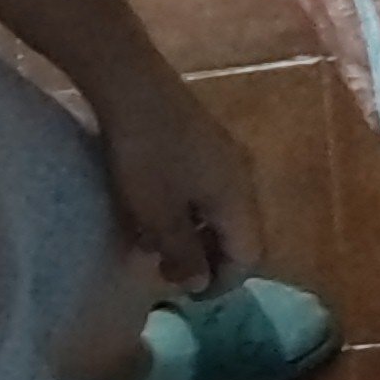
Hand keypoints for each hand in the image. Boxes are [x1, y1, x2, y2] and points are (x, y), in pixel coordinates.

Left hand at [98, 76, 263, 294]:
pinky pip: (207, 188)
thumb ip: (184, 254)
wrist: (131, 83)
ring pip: (221, 210)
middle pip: (238, 233)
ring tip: (157, 245)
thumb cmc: (147, 157)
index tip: (186, 296)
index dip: (221, 283)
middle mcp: (243, 177)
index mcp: (240, 200)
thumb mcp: (158, 216)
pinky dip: (189, 209)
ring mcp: (225, 155)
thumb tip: (201, 282)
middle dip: (207, 260)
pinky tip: (155, 208)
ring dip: (195, 235)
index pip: (248, 256)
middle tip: (168, 274)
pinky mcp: (203, 139)